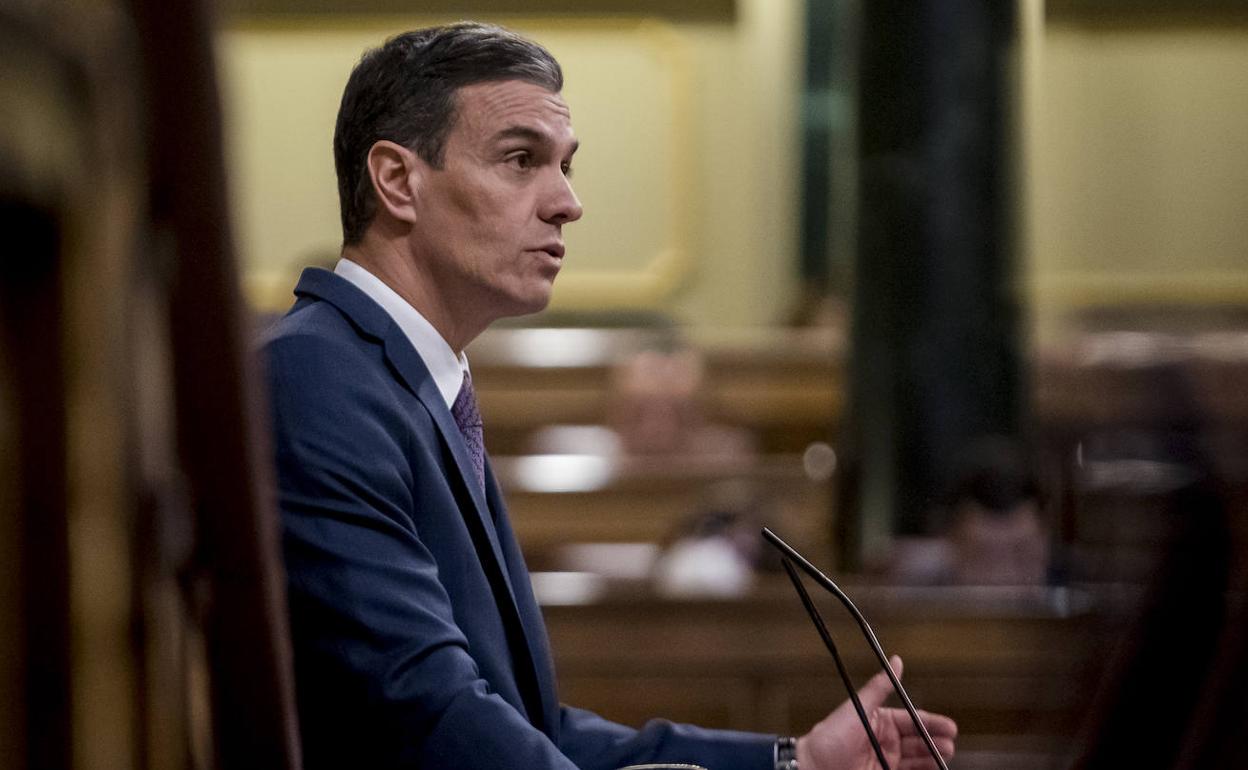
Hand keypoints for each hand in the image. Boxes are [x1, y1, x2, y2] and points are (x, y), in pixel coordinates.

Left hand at [796, 656, 956, 769]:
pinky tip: (933, 769)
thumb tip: (896, 661)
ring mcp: (884, 760)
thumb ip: (879, 687)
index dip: (932, 723)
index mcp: (880, 721)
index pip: (912, 720)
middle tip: (950, 746)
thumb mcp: (857, 708)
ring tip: (946, 757)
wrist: (813, 767)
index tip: (951, 727)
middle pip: (917, 741)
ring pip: (916, 760)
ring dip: (932, 758)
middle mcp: (884, 741)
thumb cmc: (831, 736)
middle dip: (936, 742)